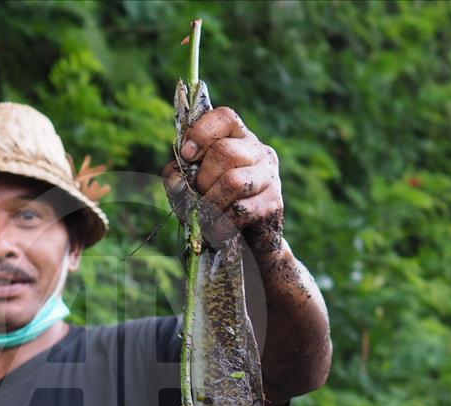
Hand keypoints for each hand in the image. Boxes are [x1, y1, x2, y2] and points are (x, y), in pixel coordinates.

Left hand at [163, 107, 283, 251]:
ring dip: (211, 204)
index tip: (187, 155)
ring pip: (233, 181)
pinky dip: (221, 224)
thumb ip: (178, 176)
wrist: (247, 243)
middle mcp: (258, 151)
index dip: (201, 132)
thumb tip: (177, 176)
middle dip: (203, 179)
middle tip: (200, 196)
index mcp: (237, 138)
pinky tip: (218, 230)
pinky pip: (240, 210)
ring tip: (206, 217)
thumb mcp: (190, 187)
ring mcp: (270, 176)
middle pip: (225, 151)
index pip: (225, 117)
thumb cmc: (214, 207)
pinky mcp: (274, 203)